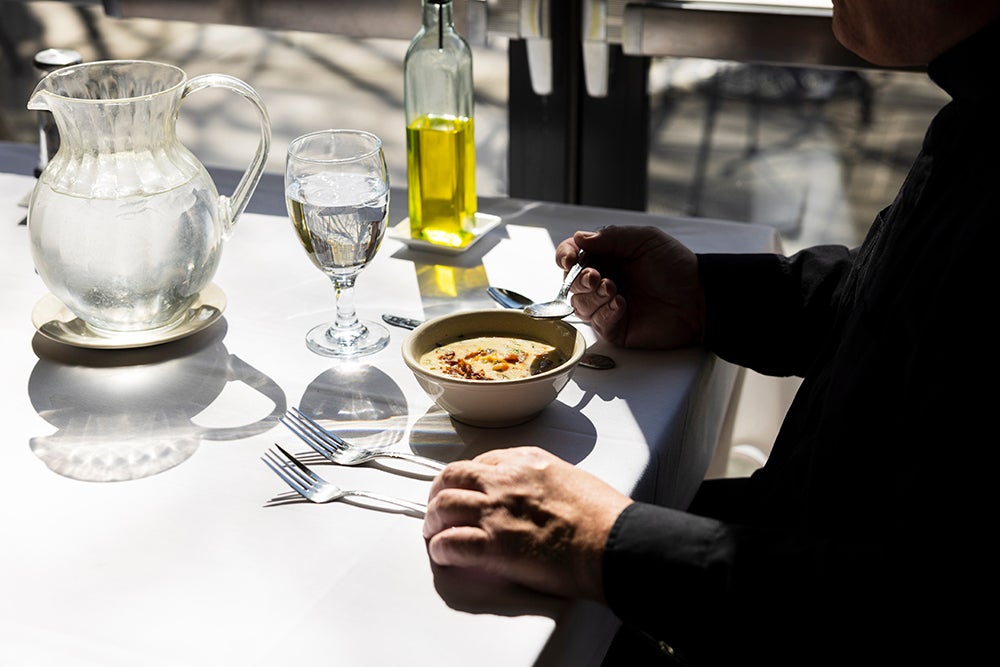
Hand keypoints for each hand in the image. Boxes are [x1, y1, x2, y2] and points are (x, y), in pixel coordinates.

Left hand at [423, 447, 632, 601]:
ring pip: (443, 506)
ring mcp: (495, 511)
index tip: (465, 488)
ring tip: (433, 532)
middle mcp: (505, 480)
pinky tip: (443, 554)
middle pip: (452, 477)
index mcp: (526, 461)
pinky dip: (441, 549)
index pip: (481, 462)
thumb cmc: (604, 516)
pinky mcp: (493, 545)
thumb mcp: (571, 478)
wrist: (612, 542)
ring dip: (433, 520)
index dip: (467, 477)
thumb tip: (535, 496)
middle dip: (439, 492)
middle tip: (436, 507)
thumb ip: (544, 482)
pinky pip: (450, 543)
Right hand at [556, 225, 704, 348]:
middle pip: (571, 282)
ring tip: (614, 290)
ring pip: (579, 304)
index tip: (569, 259)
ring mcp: (607, 306)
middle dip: (578, 279)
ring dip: (592, 296)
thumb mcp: (644, 240)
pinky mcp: (616, 328)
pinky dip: (605, 313)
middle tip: (596, 277)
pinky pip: (598, 323)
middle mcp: (603, 281)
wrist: (699, 296)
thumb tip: (578, 238)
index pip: (572, 256)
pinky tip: (622, 305)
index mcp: (606, 257)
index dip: (565, 256)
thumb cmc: (675, 266)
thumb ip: (610, 237)